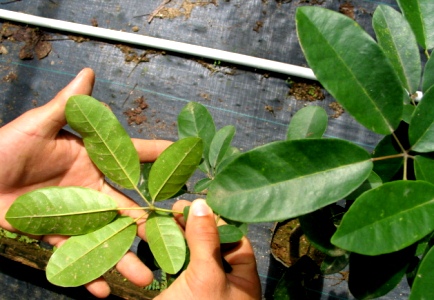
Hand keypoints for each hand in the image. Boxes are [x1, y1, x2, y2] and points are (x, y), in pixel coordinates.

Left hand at [0, 68, 171, 297]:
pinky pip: (75, 257)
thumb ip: (67, 105)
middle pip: (127, 208)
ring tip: (144, 278)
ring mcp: (75, 216)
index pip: (130, 157)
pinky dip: (88, 274)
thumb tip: (88, 72)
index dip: (157, 155)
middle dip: (150, 224)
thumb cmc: (2, 149)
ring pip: (106, 238)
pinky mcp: (55, 236)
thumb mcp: (37, 126)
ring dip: (124, 259)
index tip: (185, 156)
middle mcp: (90, 190)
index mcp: (91, 161)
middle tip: (174, 236)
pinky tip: (102, 290)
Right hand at [157, 199, 261, 299]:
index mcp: (242, 279)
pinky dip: (166, 249)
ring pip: (190, 253)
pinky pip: (175, 265)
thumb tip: (201, 203)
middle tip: (175, 206)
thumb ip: (205, 239)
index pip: (234, 239)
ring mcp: (202, 285)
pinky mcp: (181, 290)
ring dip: (177, 234)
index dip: (217, 219)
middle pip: (210, 243)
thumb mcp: (207, 275)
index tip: (198, 202)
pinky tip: (155, 233)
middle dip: (193, 224)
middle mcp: (224, 280)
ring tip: (163, 215)